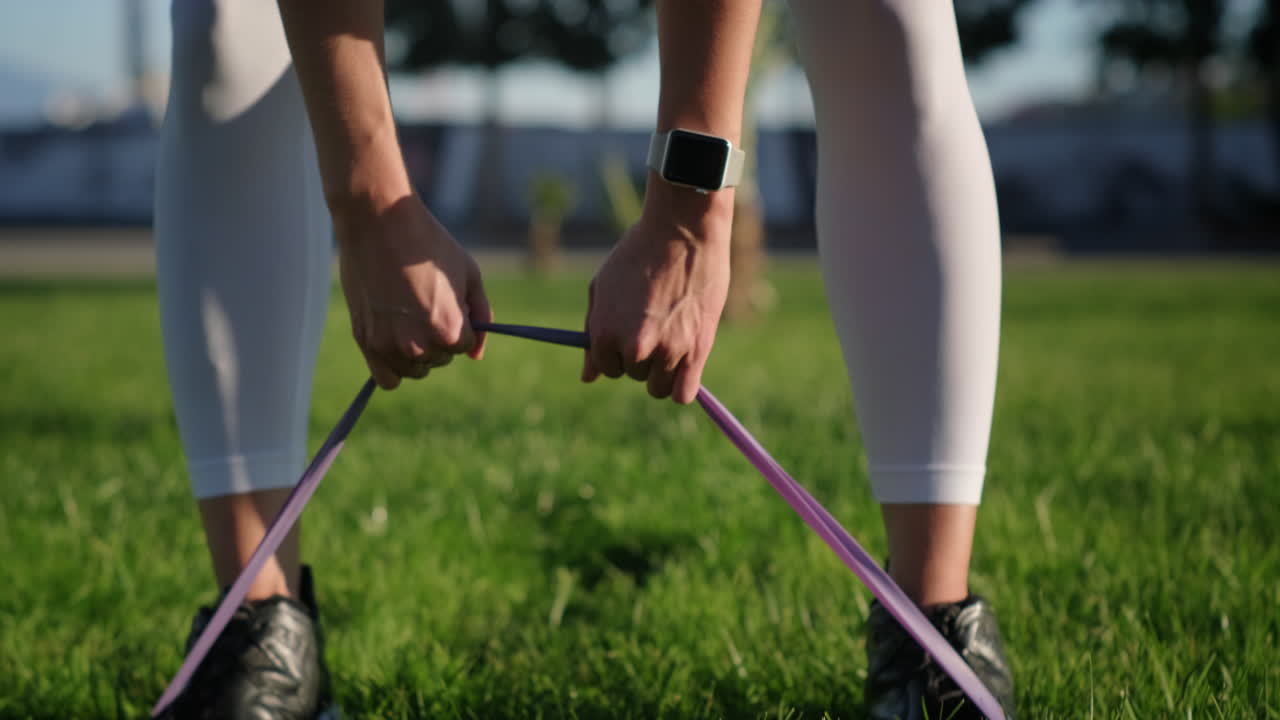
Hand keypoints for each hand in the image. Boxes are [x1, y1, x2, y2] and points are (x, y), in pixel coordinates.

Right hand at [336, 195, 491, 389]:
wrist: (379, 223)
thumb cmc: (429, 245)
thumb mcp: (469, 274)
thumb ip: (481, 315)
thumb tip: (476, 356)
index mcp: (448, 330)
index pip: (463, 346)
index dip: (460, 322)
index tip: (447, 299)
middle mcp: (418, 345)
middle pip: (440, 359)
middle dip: (439, 337)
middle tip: (424, 301)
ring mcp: (388, 346)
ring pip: (415, 370)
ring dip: (418, 352)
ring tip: (408, 315)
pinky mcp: (365, 342)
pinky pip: (386, 379)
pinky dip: (394, 367)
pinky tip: (395, 342)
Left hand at [582, 193, 731, 402]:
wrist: (682, 231)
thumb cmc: (638, 254)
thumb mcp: (604, 287)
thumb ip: (594, 332)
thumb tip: (588, 377)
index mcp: (604, 332)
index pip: (607, 367)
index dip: (617, 353)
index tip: (630, 333)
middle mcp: (633, 347)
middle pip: (634, 375)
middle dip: (641, 357)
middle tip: (656, 325)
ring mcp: (666, 351)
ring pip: (658, 387)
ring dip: (662, 370)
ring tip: (672, 339)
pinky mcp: (697, 350)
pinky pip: (684, 394)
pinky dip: (682, 387)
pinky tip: (685, 368)